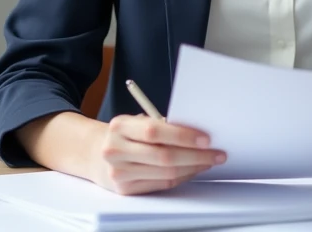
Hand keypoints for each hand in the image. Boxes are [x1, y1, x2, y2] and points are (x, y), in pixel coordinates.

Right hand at [90, 114, 226, 194]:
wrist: (95, 154)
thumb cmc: (124, 134)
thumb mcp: (135, 122)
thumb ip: (160, 125)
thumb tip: (196, 132)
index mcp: (120, 126)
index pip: (155, 131)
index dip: (183, 135)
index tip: (206, 138)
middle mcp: (116, 150)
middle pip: (164, 156)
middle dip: (196, 155)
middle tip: (216, 153)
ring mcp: (119, 172)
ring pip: (166, 173)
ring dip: (193, 167)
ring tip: (208, 161)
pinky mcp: (125, 189)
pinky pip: (162, 183)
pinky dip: (182, 177)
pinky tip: (192, 169)